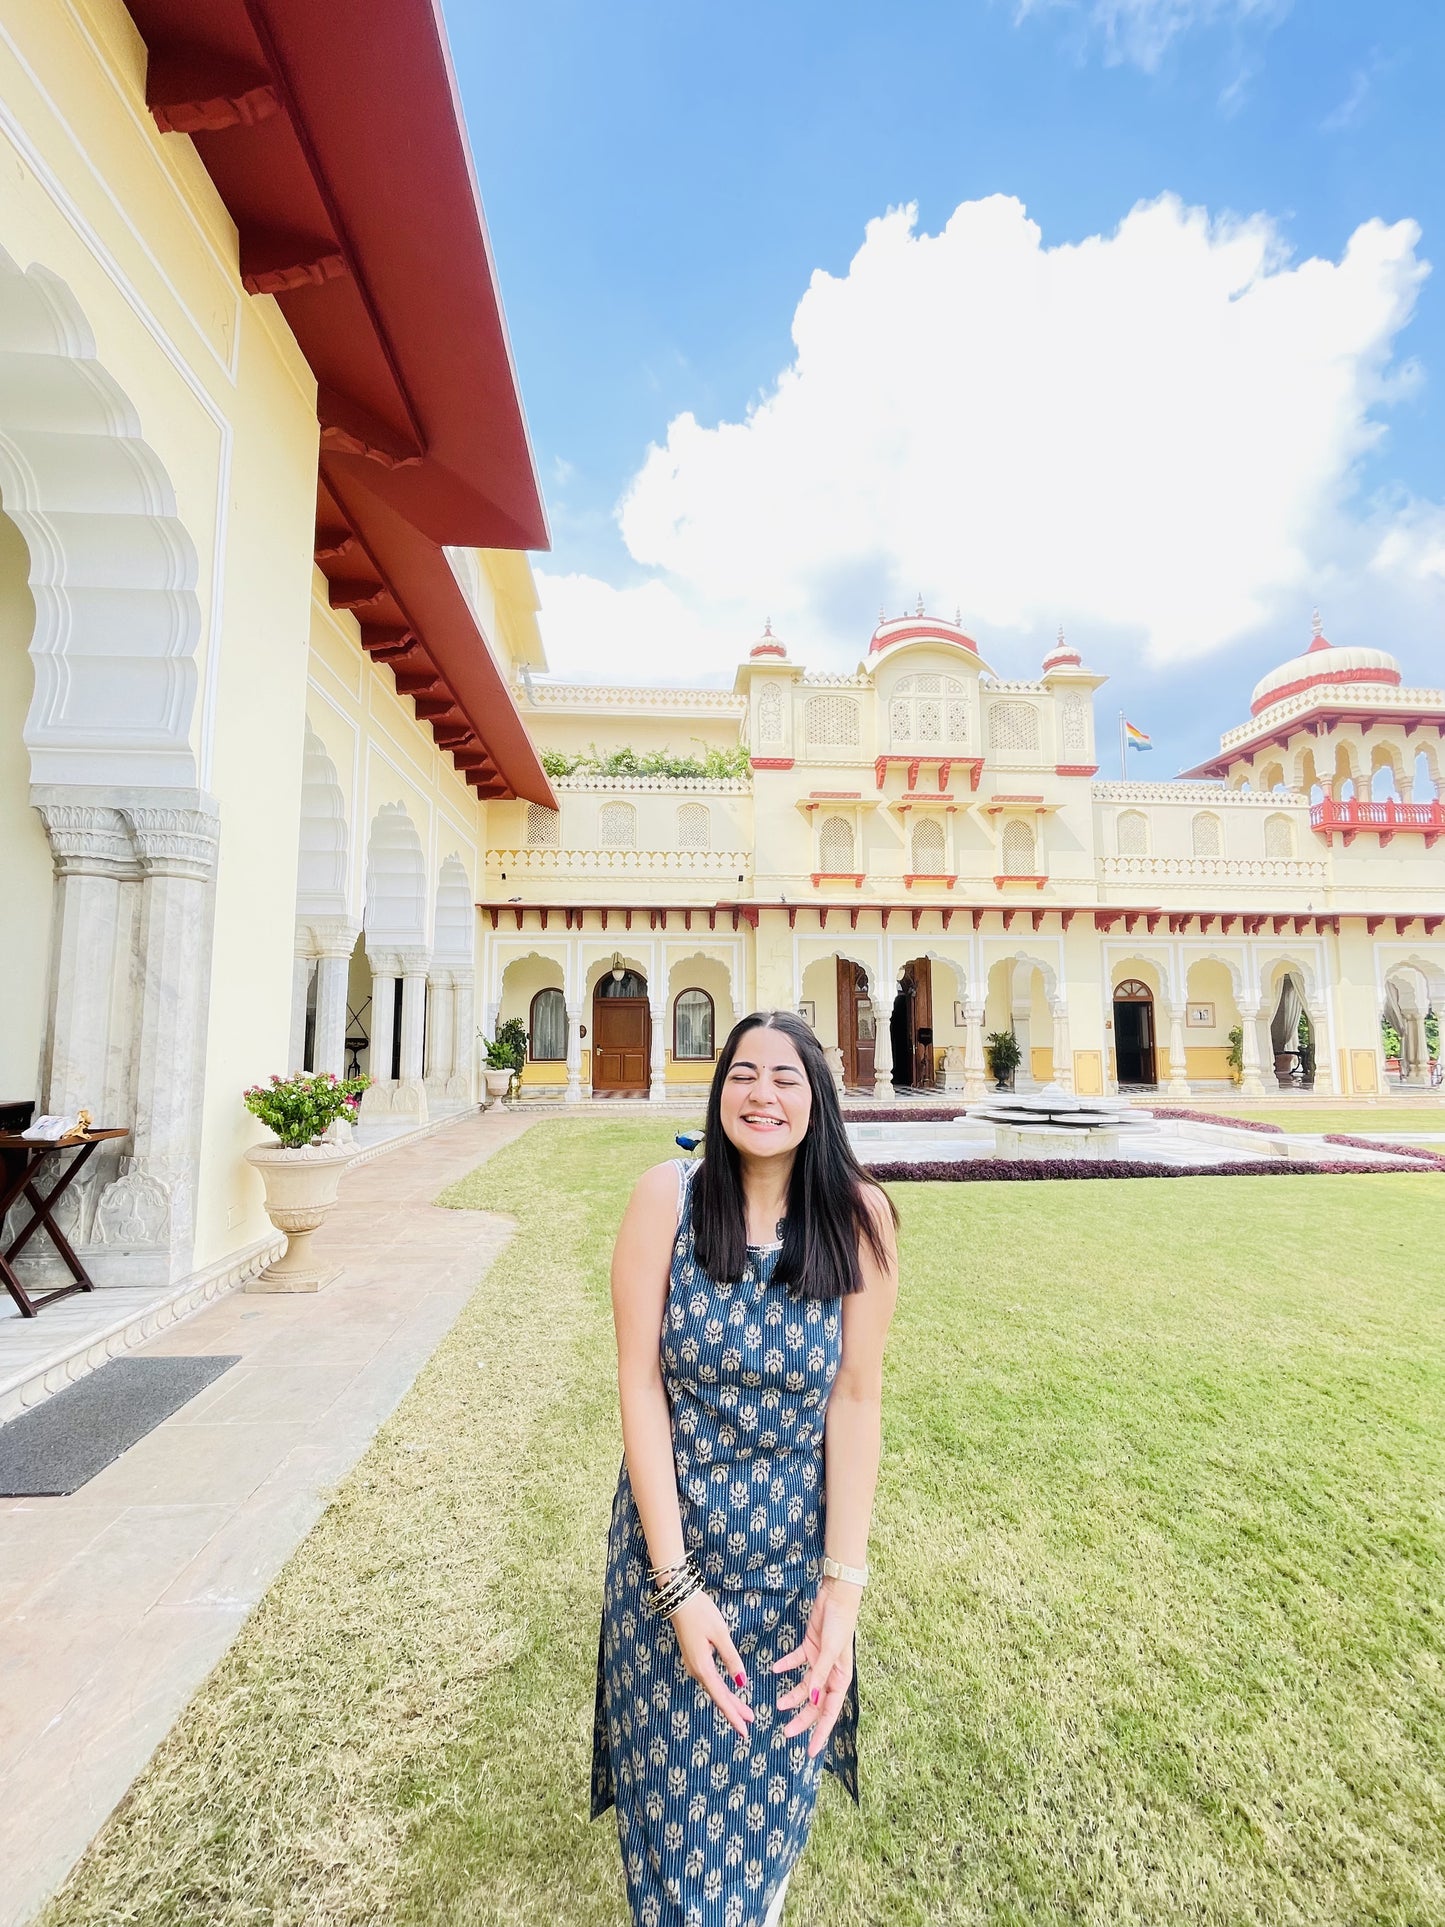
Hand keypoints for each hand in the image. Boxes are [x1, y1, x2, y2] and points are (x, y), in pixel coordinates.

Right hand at [670, 1590, 755, 1737]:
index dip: (734, 1714)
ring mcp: (693, 1664)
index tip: (745, 1731)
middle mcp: (696, 1669)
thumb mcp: (720, 1633)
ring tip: (744, 1713)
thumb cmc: (701, 1612)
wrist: (679, 1598)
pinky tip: (728, 1693)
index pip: (721, 1697)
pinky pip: (710, 1680)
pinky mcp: (694, 1658)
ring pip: (714, 1689)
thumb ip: (731, 1658)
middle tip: (749, 1724)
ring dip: (728, 1701)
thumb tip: (742, 1683)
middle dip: (733, 1710)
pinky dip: (721, 1690)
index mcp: (702, 1666)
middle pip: (717, 1696)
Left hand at [772, 1579, 859, 1756]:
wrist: (837, 1595)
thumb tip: (812, 1700)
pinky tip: (774, 1669)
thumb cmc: (840, 1623)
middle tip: (786, 1733)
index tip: (811, 1752)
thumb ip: (819, 1675)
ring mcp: (820, 1660)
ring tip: (777, 1705)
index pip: (829, 1712)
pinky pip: (796, 1661)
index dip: (820, 1732)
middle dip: (802, 1719)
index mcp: (841, 1678)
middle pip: (815, 1703)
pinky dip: (786, 1666)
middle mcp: (831, 1673)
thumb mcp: (830, 1652)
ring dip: (792, 1695)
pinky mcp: (811, 1646)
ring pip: (805, 1686)